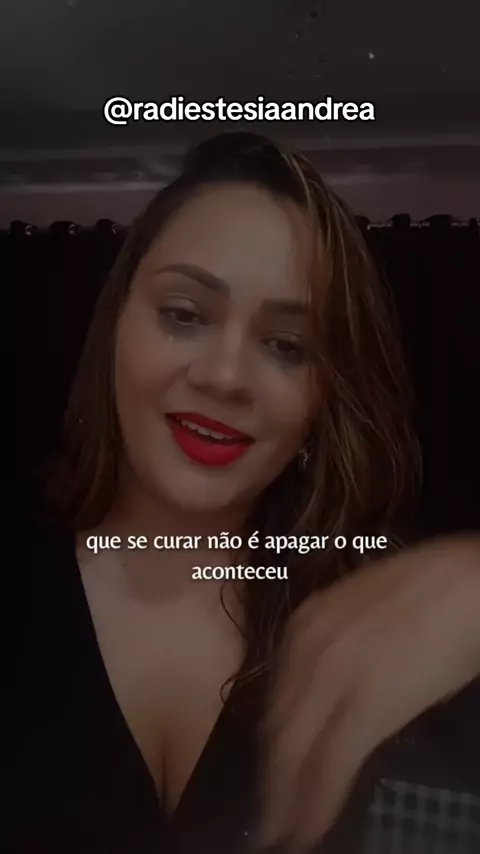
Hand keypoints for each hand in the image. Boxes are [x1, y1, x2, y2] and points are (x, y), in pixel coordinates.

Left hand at [259, 535, 479, 851]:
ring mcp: (333, 678)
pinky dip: (315, 803)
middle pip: (278, 728)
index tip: (270, 768)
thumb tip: (337, 686)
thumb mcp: (364, 610)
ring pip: (295, 752)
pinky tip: (309, 827)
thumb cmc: (429, 589)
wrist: (465, 583)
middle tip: (267, 816)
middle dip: (271, 779)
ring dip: (287, 799)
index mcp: (306, 625)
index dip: (272, 740)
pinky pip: (330, 764)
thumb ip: (340, 645)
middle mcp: (307, 651)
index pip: (278, 698)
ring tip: (281, 831)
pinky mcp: (365, 708)